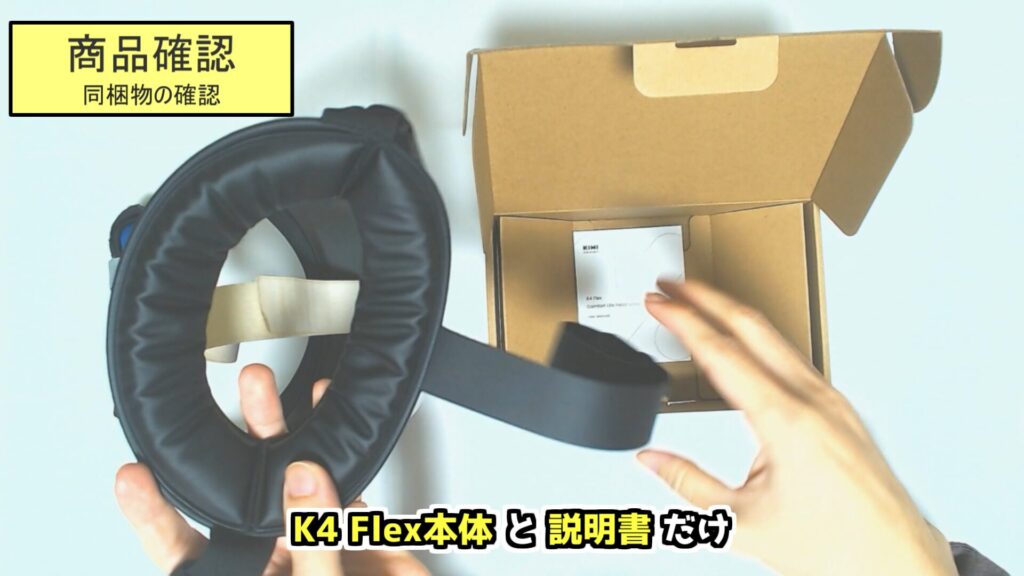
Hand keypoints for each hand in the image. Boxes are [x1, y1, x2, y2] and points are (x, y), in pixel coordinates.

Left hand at [115, 364, 428, 575]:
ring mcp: (312, 542)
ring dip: (274, 430)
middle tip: (209, 414)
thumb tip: (302, 482)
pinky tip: (324, 405)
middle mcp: (273, 560)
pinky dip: (338, 436)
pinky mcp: (352, 529)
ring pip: (287, 478)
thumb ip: (313, 542)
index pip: (184, 553)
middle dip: (221, 449)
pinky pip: (342, 475)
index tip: (132, 478)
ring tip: (257, 389)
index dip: (153, 515)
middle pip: (235, 499)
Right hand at [638, 280, 956, 575]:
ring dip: (734, 315)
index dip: (683, 320)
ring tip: (701, 306)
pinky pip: (794, 358)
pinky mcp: (842, 410)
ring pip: (776, 337)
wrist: (895, 564)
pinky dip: (759, 340)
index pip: (722, 352)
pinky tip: (745, 346)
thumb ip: (686, 485)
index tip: (657, 301)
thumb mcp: (741, 522)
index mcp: (786, 421)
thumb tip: (650, 459)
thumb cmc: (835, 548)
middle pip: (752, 326)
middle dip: (707, 297)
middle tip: (672, 282)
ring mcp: (833, 401)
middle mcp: (813, 400)